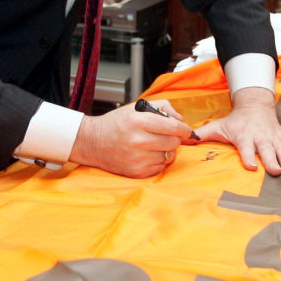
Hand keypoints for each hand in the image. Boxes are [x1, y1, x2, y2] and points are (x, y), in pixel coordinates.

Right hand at [68, 100, 193, 176]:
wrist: (93, 142)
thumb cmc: (116, 123)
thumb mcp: (137, 107)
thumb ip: (163, 107)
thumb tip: (180, 120)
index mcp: (138, 121)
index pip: (173, 127)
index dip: (184, 129)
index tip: (187, 130)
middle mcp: (138, 140)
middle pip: (173, 143)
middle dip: (174, 138)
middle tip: (166, 136)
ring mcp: (137, 158)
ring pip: (168, 156)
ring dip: (166, 150)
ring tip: (153, 145)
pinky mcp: (136, 172)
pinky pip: (160, 168)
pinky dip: (158, 161)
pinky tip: (148, 154)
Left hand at [194, 87, 280, 175]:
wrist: (255, 105)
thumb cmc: (235, 121)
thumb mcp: (219, 125)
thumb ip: (202, 134)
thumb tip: (184, 139)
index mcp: (245, 136)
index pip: (247, 147)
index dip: (249, 156)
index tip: (252, 166)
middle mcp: (261, 137)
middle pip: (268, 150)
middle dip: (272, 161)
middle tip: (276, 172)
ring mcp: (274, 138)